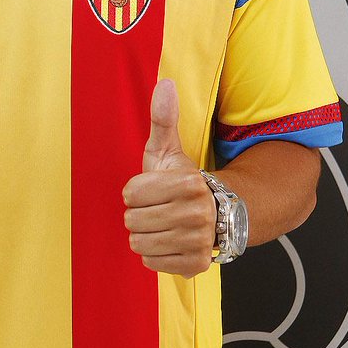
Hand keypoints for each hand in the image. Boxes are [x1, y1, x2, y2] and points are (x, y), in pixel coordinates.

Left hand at [122, 78, 215, 277]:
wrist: (215, 213)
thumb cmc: (181, 181)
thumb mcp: (168, 149)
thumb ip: (163, 119)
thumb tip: (165, 83)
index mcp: (188, 183)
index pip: (131, 194)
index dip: (136, 191)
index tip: (152, 189)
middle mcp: (198, 213)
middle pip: (133, 220)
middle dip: (139, 214)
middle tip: (157, 208)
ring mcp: (199, 241)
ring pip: (139, 243)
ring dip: (144, 234)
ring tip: (162, 224)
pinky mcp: (196, 264)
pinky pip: (151, 262)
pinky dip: (154, 254)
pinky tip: (168, 241)